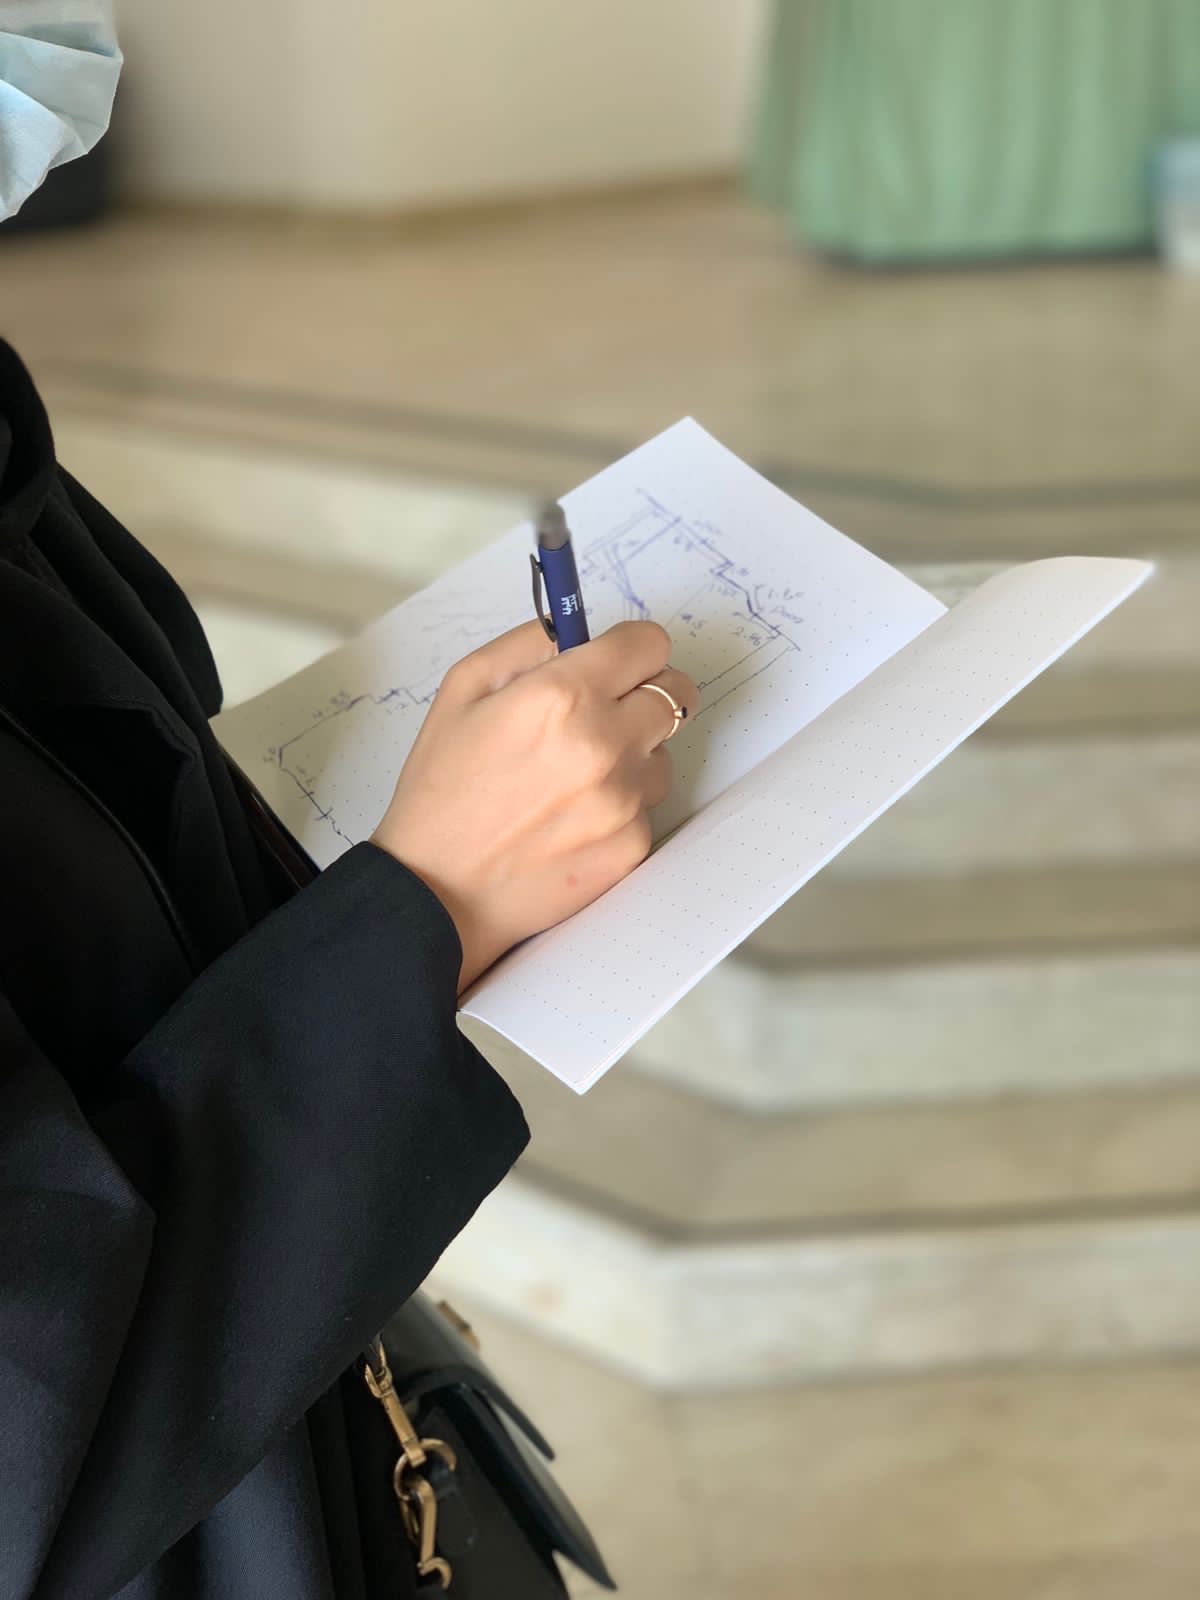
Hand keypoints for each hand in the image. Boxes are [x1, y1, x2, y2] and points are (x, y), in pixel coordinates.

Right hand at [372, 619, 697, 992]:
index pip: (650, 644)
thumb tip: (573, 628)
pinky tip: (571, 819)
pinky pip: (648, 806)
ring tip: (574, 778)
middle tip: (604, 713)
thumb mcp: (462, 690)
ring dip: (633, 756)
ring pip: (663, 754)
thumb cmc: (442, 792)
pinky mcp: (633, 846)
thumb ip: (527, 645)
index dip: (631, 649)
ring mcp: (625, 800)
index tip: (616, 662)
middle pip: (676, 693)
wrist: (438, 892)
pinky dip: (620, 807)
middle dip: (643, 694)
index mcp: (563, 695)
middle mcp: (604, 744)